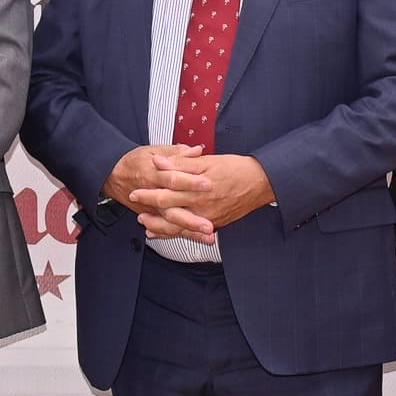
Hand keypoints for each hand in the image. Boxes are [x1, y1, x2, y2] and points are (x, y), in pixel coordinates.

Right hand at [112, 145, 211, 241]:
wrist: (112, 175)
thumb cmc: (135, 162)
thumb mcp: (154, 150)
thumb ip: (177, 152)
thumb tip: (197, 151)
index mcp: (154, 173)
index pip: (174, 179)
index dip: (191, 182)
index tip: (208, 184)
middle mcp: (152, 194)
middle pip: (172, 207)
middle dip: (191, 218)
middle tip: (209, 224)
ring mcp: (151, 209)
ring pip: (170, 222)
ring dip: (190, 229)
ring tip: (207, 234)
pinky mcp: (151, 216)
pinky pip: (166, 229)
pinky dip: (182, 235)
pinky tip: (198, 238)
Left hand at [128, 152, 275, 243]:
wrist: (261, 183)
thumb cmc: (235, 168)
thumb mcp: (208, 162)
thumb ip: (181, 164)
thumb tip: (158, 162)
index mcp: (198, 186)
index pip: (167, 190)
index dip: (149, 191)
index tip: (135, 190)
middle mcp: (201, 205)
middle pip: (169, 210)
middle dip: (149, 209)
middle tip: (134, 206)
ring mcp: (208, 218)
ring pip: (178, 226)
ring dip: (159, 226)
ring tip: (145, 224)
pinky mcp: (214, 224)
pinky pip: (190, 232)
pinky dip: (175, 233)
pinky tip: (163, 233)